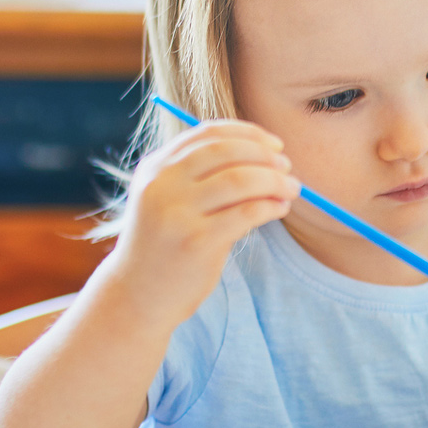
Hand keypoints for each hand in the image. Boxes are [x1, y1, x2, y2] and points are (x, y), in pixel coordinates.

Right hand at [103, 119, 299, 325]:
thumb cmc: (163, 245)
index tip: (274, 144)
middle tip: (287, 167)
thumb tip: (263, 155)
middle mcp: (162, 184)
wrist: (137, 294)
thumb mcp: (167, 200)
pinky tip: (279, 208)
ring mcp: (178, 213)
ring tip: (291, 188)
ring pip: (241, 179)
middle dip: (265, 156)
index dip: (248, 134)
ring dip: (275, 180)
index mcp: (155, 167)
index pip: (208, 133)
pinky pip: (247, 212)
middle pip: (226, 152)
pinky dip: (270, 205)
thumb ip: (199, 175)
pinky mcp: (197, 241)